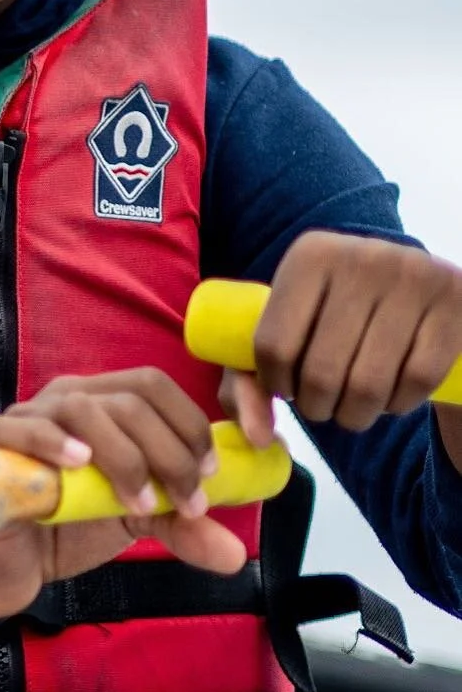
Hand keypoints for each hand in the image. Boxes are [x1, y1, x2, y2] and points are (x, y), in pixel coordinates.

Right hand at [0, 368, 246, 691]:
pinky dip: (56, 443)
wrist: (4, 564)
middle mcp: (67, 399)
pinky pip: (24, 427)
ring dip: (125, 456)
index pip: (152, 384)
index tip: (207, 477)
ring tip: (137, 502)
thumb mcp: (135, 525)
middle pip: (130, 397)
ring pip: (84, 407)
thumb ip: (182, 529)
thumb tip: (235, 554)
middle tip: (185, 504)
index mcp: (103, 404)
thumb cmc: (65, 527)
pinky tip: (79, 466)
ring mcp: (28, 416)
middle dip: (170, 451)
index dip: (189, 423)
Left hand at [223, 230, 461, 447]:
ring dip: (356, 414)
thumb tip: (256, 436)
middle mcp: (360, 256)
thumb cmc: (336, 317)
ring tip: (352, 406)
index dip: (275, 384)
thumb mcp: (287, 333)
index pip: (272, 344)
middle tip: (323, 405)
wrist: (419, 291)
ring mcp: (412, 276)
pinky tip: (390, 394)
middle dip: (317, 407)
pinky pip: (417, 381)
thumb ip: (249, 382)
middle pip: (320, 370)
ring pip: (368, 384)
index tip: (287, 387)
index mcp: (309, 255)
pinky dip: (399, 404)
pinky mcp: (454, 304)